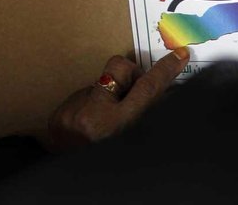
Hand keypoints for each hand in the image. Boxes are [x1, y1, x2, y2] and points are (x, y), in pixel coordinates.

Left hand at [48, 47, 188, 151]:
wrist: (72, 182)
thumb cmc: (114, 163)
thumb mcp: (137, 138)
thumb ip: (146, 112)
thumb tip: (160, 91)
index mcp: (119, 126)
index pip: (148, 88)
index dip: (165, 70)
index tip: (179, 55)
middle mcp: (93, 116)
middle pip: (120, 69)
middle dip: (129, 76)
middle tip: (130, 95)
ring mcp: (72, 113)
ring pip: (99, 83)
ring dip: (107, 97)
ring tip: (104, 123)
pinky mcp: (58, 114)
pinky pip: (82, 96)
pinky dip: (89, 108)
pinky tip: (88, 127)